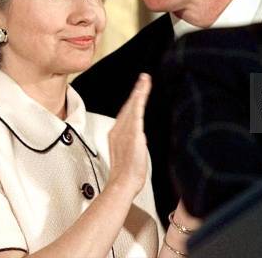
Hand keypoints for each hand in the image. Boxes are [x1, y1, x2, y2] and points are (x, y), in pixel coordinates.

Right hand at [107, 73, 150, 197]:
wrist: (122, 184)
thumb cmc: (126, 175)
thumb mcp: (129, 155)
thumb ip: (132, 144)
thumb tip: (139, 140)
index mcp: (116, 134)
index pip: (126, 112)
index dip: (133, 100)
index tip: (139, 90)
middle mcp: (118, 130)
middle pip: (129, 105)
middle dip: (137, 90)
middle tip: (144, 78)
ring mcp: (124, 131)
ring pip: (133, 106)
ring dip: (139, 91)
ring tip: (145, 80)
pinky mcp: (133, 133)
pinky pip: (136, 113)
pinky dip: (139, 101)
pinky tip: (142, 92)